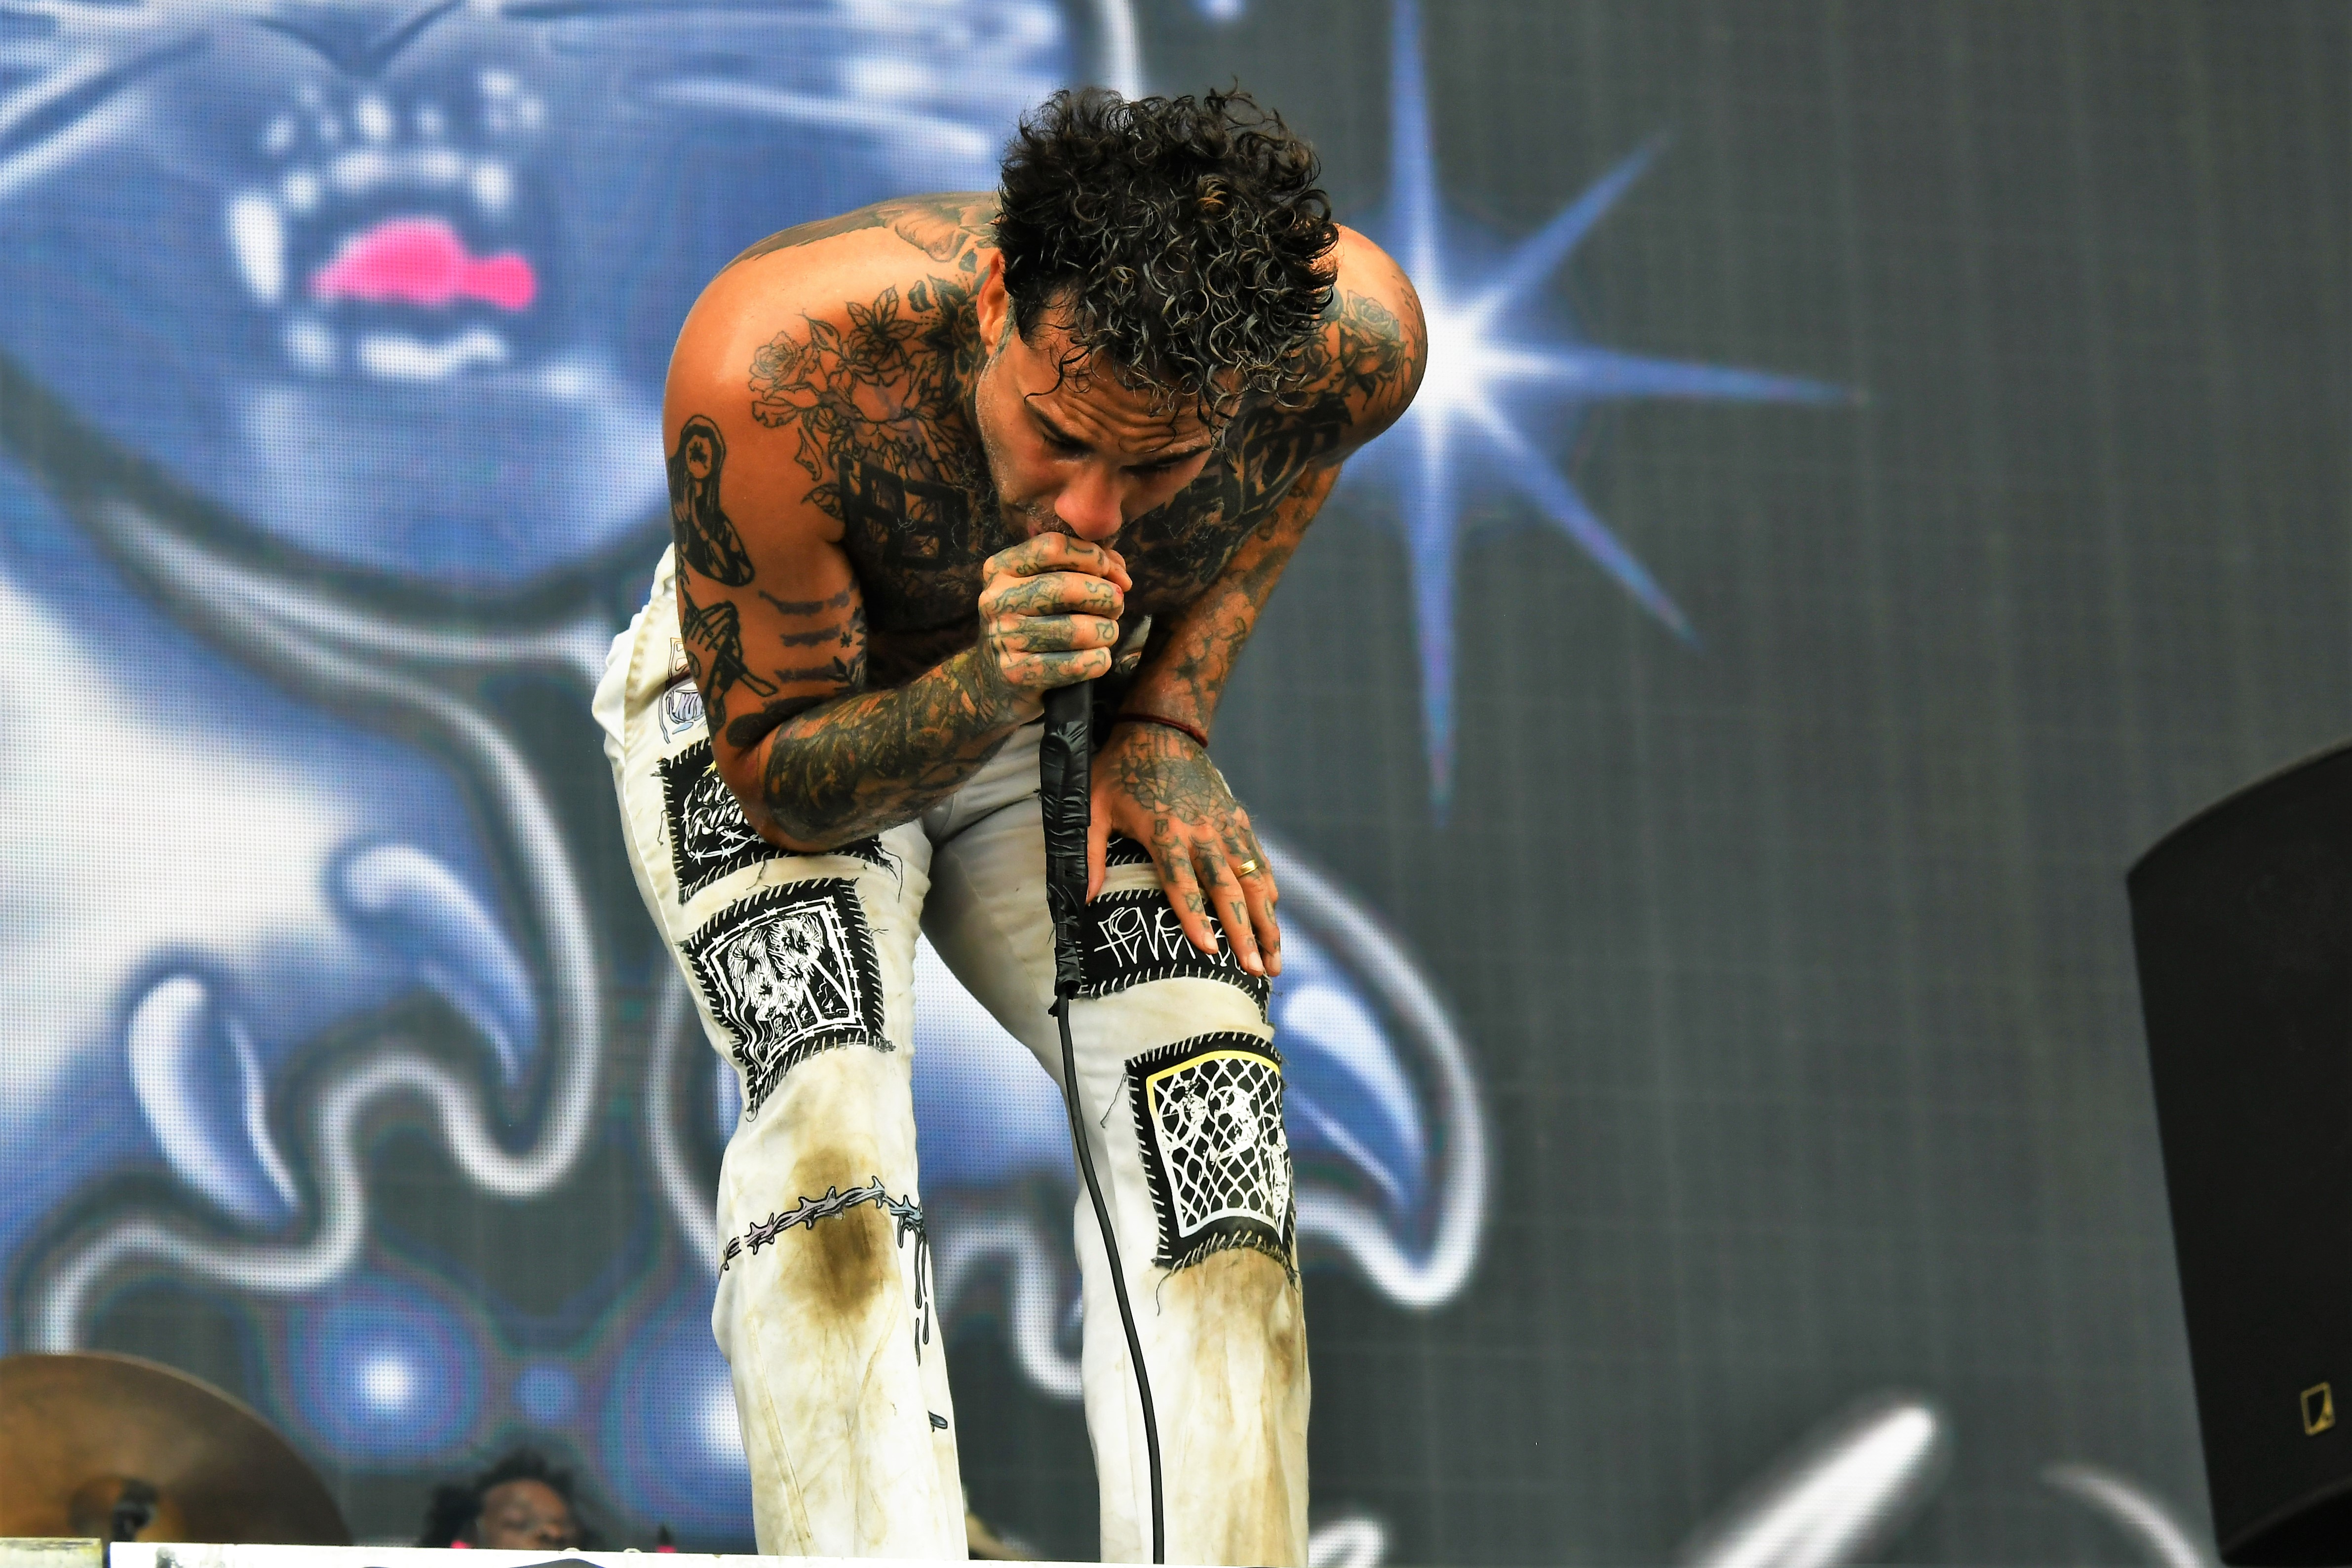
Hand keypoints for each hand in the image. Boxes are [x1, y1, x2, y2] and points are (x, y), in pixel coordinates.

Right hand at [970, 533, 1130, 718]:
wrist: (995, 680)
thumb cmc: (1033, 624)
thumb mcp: (1046, 587)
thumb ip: (1084, 568)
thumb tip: (1120, 574)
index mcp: (1001, 569)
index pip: (1053, 548)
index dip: (1094, 557)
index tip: (1115, 575)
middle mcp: (996, 600)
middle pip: (1067, 587)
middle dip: (1106, 596)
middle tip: (1116, 606)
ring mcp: (1003, 638)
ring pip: (1077, 629)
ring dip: (1106, 631)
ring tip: (1107, 633)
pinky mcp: (1015, 674)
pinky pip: (1075, 664)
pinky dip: (1098, 660)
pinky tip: (1097, 658)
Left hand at [1088, 720, 1278, 976]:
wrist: (1161, 728)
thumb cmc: (1120, 770)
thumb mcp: (1093, 806)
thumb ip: (1091, 853)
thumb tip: (1085, 899)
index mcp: (1165, 832)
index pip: (1182, 884)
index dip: (1196, 919)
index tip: (1211, 951)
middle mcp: (1201, 832)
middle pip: (1227, 889)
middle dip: (1244, 933)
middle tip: (1257, 970)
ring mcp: (1224, 825)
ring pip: (1252, 879)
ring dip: (1266, 921)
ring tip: (1275, 958)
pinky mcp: (1236, 818)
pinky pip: (1258, 860)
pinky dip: (1269, 890)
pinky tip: (1274, 918)